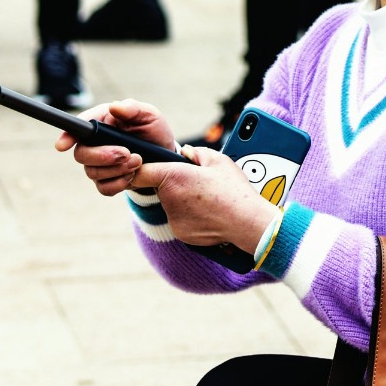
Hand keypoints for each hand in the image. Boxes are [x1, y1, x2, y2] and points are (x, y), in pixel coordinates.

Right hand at [54, 98, 176, 195]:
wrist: (164, 156)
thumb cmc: (152, 131)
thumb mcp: (149, 115)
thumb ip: (133, 109)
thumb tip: (114, 107)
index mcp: (101, 121)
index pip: (77, 127)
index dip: (67, 136)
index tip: (62, 145)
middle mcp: (94, 142)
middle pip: (81, 154)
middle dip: (103, 156)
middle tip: (127, 153)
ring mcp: (98, 163)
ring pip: (92, 173)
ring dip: (116, 170)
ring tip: (138, 162)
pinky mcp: (106, 180)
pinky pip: (103, 188)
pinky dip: (118, 184)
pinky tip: (132, 176)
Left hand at [135, 146, 278, 252]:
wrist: (246, 222)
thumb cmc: (233, 189)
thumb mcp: (217, 160)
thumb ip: (195, 152)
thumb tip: (184, 153)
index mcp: (174, 177)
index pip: (139, 172)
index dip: (138, 168)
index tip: (143, 166)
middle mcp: (169, 199)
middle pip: (159, 187)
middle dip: (173, 182)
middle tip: (196, 182)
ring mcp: (173, 218)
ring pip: (170, 203)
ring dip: (182, 199)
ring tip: (206, 198)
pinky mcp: (180, 233)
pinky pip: (179, 218)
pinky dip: (189, 215)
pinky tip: (207, 211)